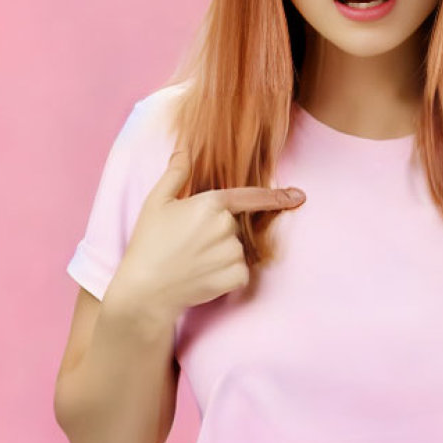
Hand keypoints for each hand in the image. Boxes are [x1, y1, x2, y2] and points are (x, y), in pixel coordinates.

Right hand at [107, 148, 305, 324]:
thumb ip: (176, 174)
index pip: (250, 196)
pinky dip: (227, 275)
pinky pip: (240, 271)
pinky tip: (204, 276)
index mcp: (211, 203)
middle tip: (189, 244)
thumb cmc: (148, 243)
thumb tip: (185, 150)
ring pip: (238, 249)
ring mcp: (233, 252)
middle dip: (219, 233)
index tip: (298, 195)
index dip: (276, 196)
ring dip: (222, 254)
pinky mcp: (235, 276)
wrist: (144, 291)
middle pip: (236, 226)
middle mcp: (226, 226)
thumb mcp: (156, 202)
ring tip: (193, 261)